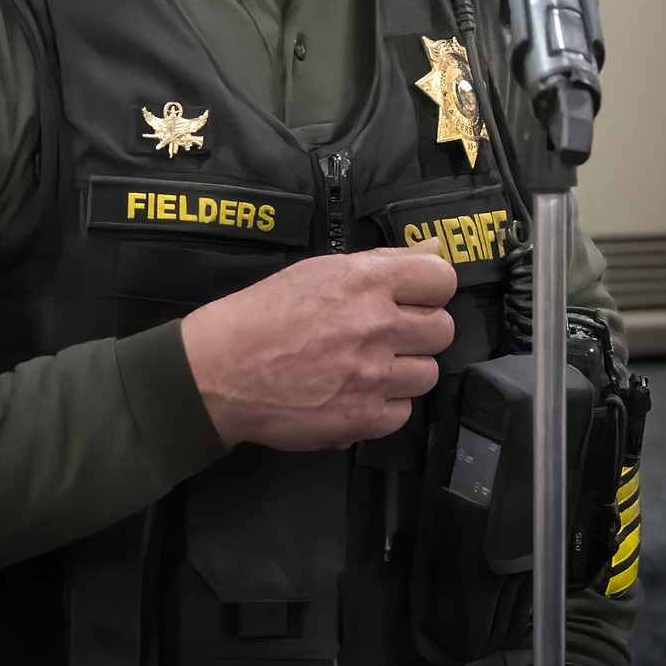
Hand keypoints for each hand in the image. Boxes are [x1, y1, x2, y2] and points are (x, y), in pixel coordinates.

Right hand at [180, 237, 456, 449]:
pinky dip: (386, 404)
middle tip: (391, 332)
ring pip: (429, 373)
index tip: (417, 296)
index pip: (441, 278)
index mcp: (365, 282)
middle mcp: (376, 327)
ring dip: (405, 368)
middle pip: (443, 329)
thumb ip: (384, 261)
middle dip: (421, 329)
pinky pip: (403, 412)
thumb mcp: (320, 270)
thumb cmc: (264, 313)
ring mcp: (372, 376)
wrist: (222, 370)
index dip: (431, 287)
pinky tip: (359, 391)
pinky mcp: (363, 418)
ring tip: (372, 364)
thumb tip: (433, 248)